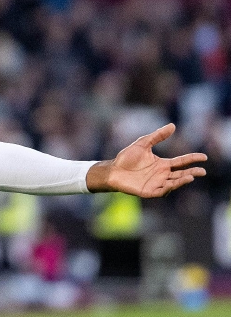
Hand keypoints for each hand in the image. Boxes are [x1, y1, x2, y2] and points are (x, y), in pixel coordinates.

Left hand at [86, 123, 206, 196]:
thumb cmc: (126, 158)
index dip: (192, 159)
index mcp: (163, 164)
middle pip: (181, 174)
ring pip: (174, 183)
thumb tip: (173, 125)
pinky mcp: (149, 191)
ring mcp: (156, 183)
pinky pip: (162, 191)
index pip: (181, 162)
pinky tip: (173, 183)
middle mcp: (162, 175)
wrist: (112, 170)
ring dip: (182, 181)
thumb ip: (157, 136)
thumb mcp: (143, 144)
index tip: (204, 157)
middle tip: (202, 171)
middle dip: (192, 172)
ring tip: (190, 176)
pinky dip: (169, 188)